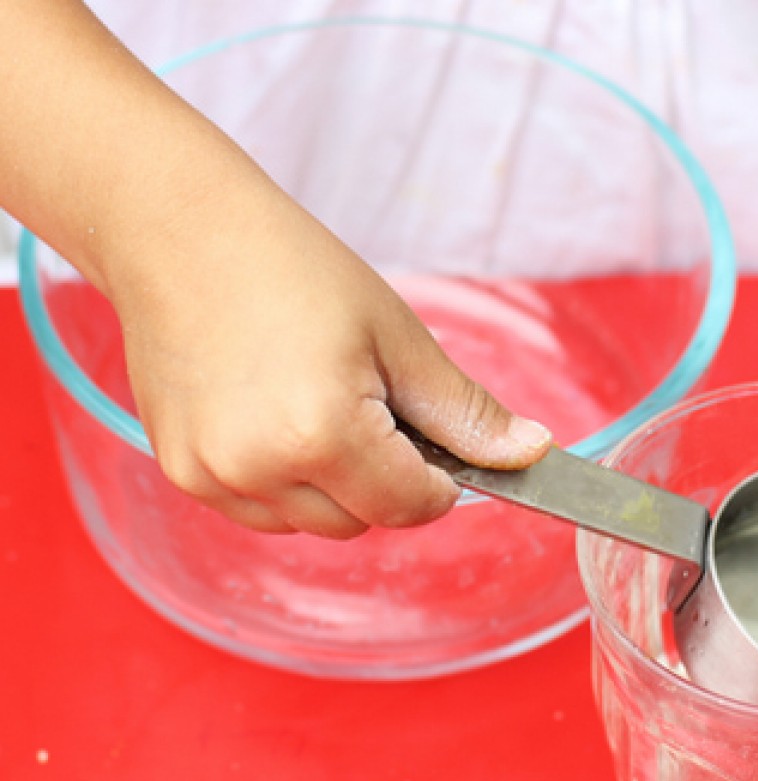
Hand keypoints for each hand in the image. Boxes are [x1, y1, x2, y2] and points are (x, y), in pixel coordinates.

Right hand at [112, 171, 550, 539]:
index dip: (438, 481)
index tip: (435, 446)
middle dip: (385, 483)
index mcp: (323, 434)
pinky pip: (262, 511)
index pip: (411, 507)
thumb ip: (465, 412)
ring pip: (312, 524)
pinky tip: (275, 421)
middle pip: (362, 522)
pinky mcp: (183, 475)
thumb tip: (530, 454)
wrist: (178, 231)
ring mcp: (212, 477)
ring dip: (335, 489)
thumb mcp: (397, 337)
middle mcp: (260, 469)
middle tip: (369, 407)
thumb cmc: (293, 268)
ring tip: (316, 407)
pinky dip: (285, 485)